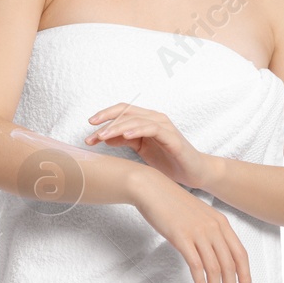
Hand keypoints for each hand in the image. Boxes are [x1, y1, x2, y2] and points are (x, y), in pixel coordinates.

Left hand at [87, 103, 216, 189]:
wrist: (194, 171)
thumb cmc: (169, 160)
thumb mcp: (142, 150)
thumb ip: (125, 141)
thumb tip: (103, 137)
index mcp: (147, 121)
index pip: (123, 110)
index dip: (105, 114)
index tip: (90, 125)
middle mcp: (155, 119)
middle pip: (127, 112)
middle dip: (106, 122)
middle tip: (91, 135)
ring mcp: (165, 127)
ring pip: (136, 120)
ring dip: (117, 127)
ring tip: (102, 137)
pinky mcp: (172, 137)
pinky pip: (152, 129)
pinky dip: (138, 130)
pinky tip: (126, 136)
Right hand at [132, 173, 251, 282]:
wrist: (153, 189)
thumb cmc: (174, 204)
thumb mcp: (200, 216)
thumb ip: (211, 232)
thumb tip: (217, 252)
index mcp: (222, 223)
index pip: (240, 254)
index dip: (246, 274)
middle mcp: (214, 228)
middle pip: (230, 264)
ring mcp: (199, 232)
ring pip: (215, 268)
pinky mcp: (181, 237)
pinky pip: (196, 264)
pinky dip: (201, 282)